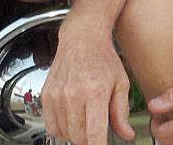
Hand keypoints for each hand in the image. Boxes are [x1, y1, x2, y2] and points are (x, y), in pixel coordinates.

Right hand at [41, 30, 134, 144]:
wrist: (82, 38)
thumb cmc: (103, 59)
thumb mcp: (121, 83)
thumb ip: (122, 112)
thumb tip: (126, 135)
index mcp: (95, 92)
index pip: (94, 133)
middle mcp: (73, 95)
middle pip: (79, 137)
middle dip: (90, 140)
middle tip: (97, 130)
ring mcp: (57, 96)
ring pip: (65, 133)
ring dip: (76, 134)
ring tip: (86, 120)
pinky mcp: (46, 96)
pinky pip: (51, 126)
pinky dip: (62, 129)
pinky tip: (72, 118)